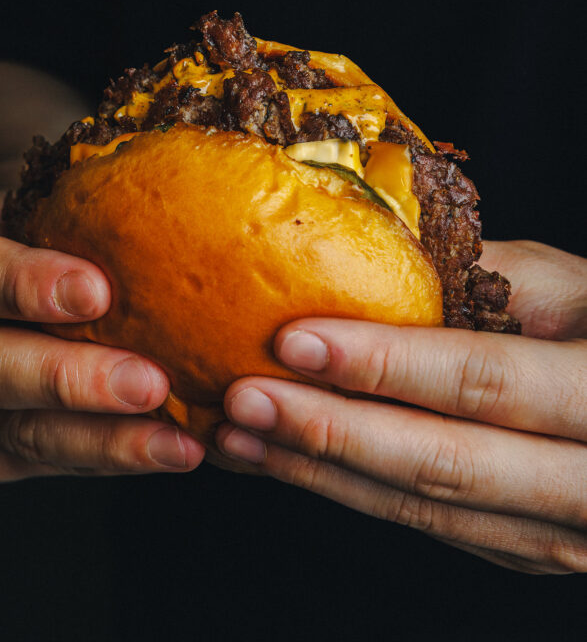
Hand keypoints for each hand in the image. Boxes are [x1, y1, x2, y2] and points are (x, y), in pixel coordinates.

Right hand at [0, 194, 204, 480]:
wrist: (7, 267)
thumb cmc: (37, 220)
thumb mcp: (40, 195)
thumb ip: (80, 204)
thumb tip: (175, 198)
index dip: (25, 284)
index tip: (98, 291)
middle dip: (69, 380)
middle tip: (150, 382)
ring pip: (11, 432)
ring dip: (101, 439)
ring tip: (175, 440)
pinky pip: (38, 461)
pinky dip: (108, 459)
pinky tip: (167, 450)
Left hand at [216, 240, 586, 573]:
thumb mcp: (560, 285)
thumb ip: (474, 275)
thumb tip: (363, 248)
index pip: (483, 380)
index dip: (384, 365)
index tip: (293, 341)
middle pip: (446, 464)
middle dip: (332, 433)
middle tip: (242, 400)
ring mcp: (560, 532)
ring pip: (430, 509)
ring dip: (324, 474)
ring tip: (241, 436)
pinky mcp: (525, 549)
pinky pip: (432, 527)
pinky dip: (352, 493)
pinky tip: (290, 462)